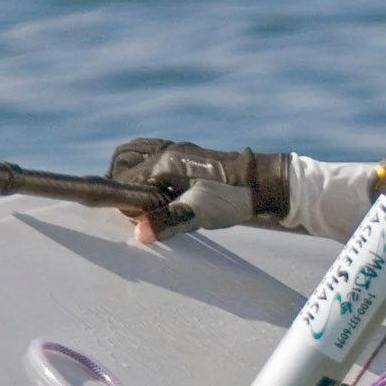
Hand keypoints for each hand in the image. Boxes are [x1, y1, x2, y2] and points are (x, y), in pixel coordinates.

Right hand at [106, 139, 290, 240]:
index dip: (128, 203)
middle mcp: (167, 151)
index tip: (140, 220)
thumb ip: (167, 222)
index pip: (125, 180)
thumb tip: (139, 234)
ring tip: (145, 203)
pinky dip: (146, 173)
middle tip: (137, 211)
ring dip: (133, 177)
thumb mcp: (199, 213)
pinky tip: (158, 194)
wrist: (262, 183)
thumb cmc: (230, 196)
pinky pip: (153, 158)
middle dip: (123, 187)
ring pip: (136, 157)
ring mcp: (176, 151)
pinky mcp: (185, 157)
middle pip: (124, 163)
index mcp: (165, 162)